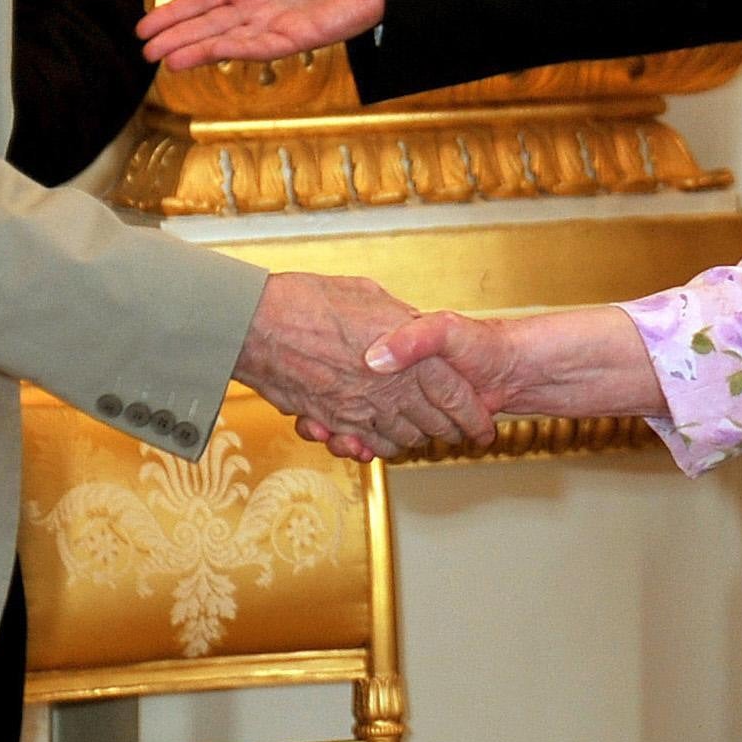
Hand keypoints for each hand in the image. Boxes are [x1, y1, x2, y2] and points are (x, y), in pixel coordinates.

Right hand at [136, 0, 384, 69]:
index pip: (202, 0)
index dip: (174, 12)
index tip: (145, 26)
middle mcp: (257, 6)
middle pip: (207, 25)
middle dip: (176, 37)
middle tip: (143, 50)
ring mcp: (274, 24)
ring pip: (225, 40)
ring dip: (195, 50)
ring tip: (163, 60)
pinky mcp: (295, 39)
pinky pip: (256, 47)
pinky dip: (229, 50)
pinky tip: (204, 54)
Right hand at [296, 311, 526, 460]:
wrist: (258, 325)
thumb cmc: (309, 301)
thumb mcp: (369, 295)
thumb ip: (399, 318)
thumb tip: (413, 325)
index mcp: (408, 353)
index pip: (455, 394)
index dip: (473, 413)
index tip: (483, 422)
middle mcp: (389, 388)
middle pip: (433, 423)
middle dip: (450, 431)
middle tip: (460, 434)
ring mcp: (360, 409)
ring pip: (402, 439)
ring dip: (415, 439)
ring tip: (424, 435)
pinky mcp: (332, 421)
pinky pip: (367, 445)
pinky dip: (379, 446)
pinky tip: (382, 439)